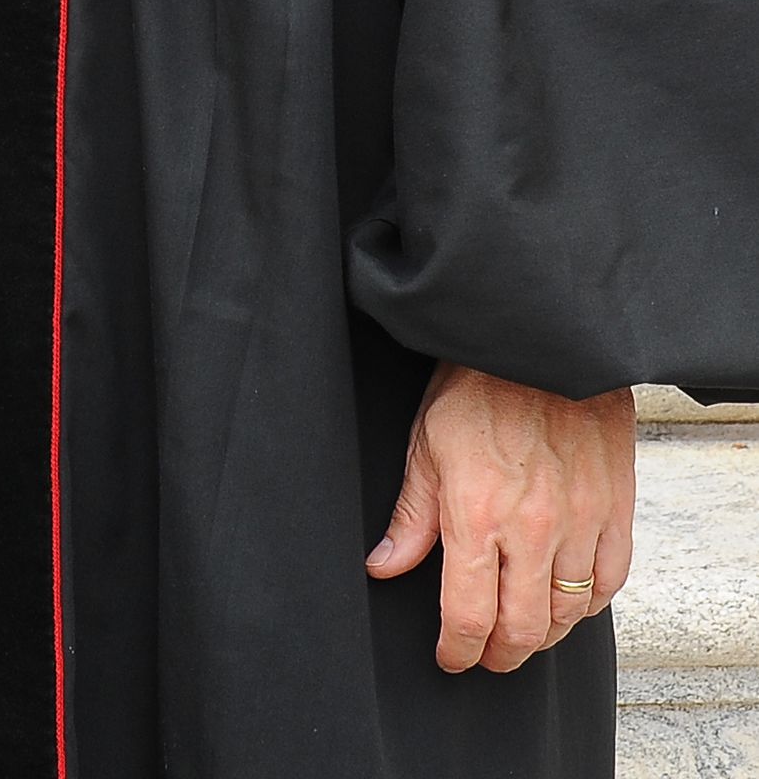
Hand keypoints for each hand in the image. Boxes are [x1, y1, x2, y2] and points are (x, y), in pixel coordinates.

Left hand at [367, 361, 635, 672]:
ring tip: (522, 631)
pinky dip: (588, 603)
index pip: (469, 614)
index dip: (459, 649)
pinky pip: (608, 581)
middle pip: (522, 628)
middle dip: (500, 654)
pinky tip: (567, 600)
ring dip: (543, 634)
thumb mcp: (426, 443)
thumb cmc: (476, 384)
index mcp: (477, 513)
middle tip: (486, 655)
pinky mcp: (615, 510)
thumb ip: (412, 515)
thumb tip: (384, 565)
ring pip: (568, 613)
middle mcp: (532, 528)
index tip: (452, 656)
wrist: (538, 343)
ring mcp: (579, 521)